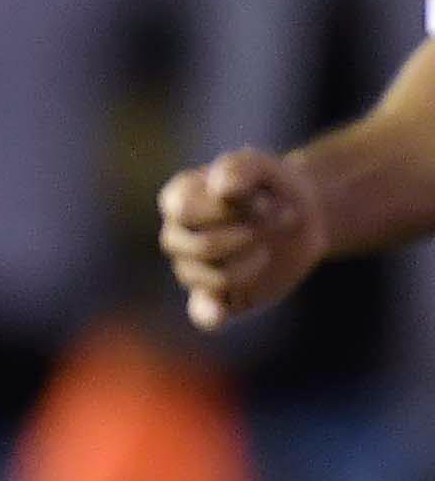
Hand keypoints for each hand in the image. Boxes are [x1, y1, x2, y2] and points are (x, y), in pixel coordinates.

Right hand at [158, 148, 327, 331]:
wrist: (302, 214)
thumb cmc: (272, 185)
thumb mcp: (262, 166)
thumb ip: (240, 168)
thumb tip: (220, 187)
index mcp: (177, 200)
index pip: (183, 210)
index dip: (227, 208)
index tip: (267, 199)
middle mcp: (177, 237)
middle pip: (197, 247)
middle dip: (247, 235)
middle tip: (284, 219)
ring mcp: (194, 269)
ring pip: (209, 278)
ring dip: (251, 262)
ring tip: (271, 247)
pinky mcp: (218, 296)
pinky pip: (203, 312)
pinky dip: (209, 315)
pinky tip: (220, 314)